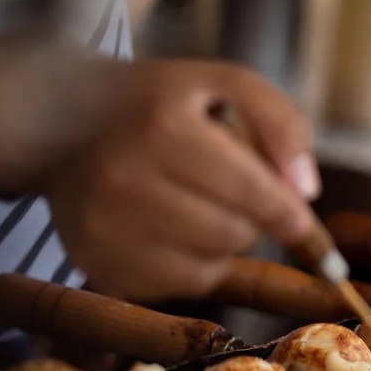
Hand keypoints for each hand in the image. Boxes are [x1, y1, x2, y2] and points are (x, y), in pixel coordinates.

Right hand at [41, 59, 317, 302]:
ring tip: (199, 205)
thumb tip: (307, 190)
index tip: (302, 222)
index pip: (250, 189)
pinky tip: (173, 229)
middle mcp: (124, 180)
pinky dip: (194, 265)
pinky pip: (180, 287)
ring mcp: (104, 229)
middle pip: (235, 233)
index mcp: (162, 128)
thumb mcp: (222, 83)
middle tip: (232, 192)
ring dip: (225, 243)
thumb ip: (281, 121)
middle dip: (252, 218)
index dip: (287, 212)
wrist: (63, 121)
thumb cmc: (160, 103)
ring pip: (212, 266)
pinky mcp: (97, 266)